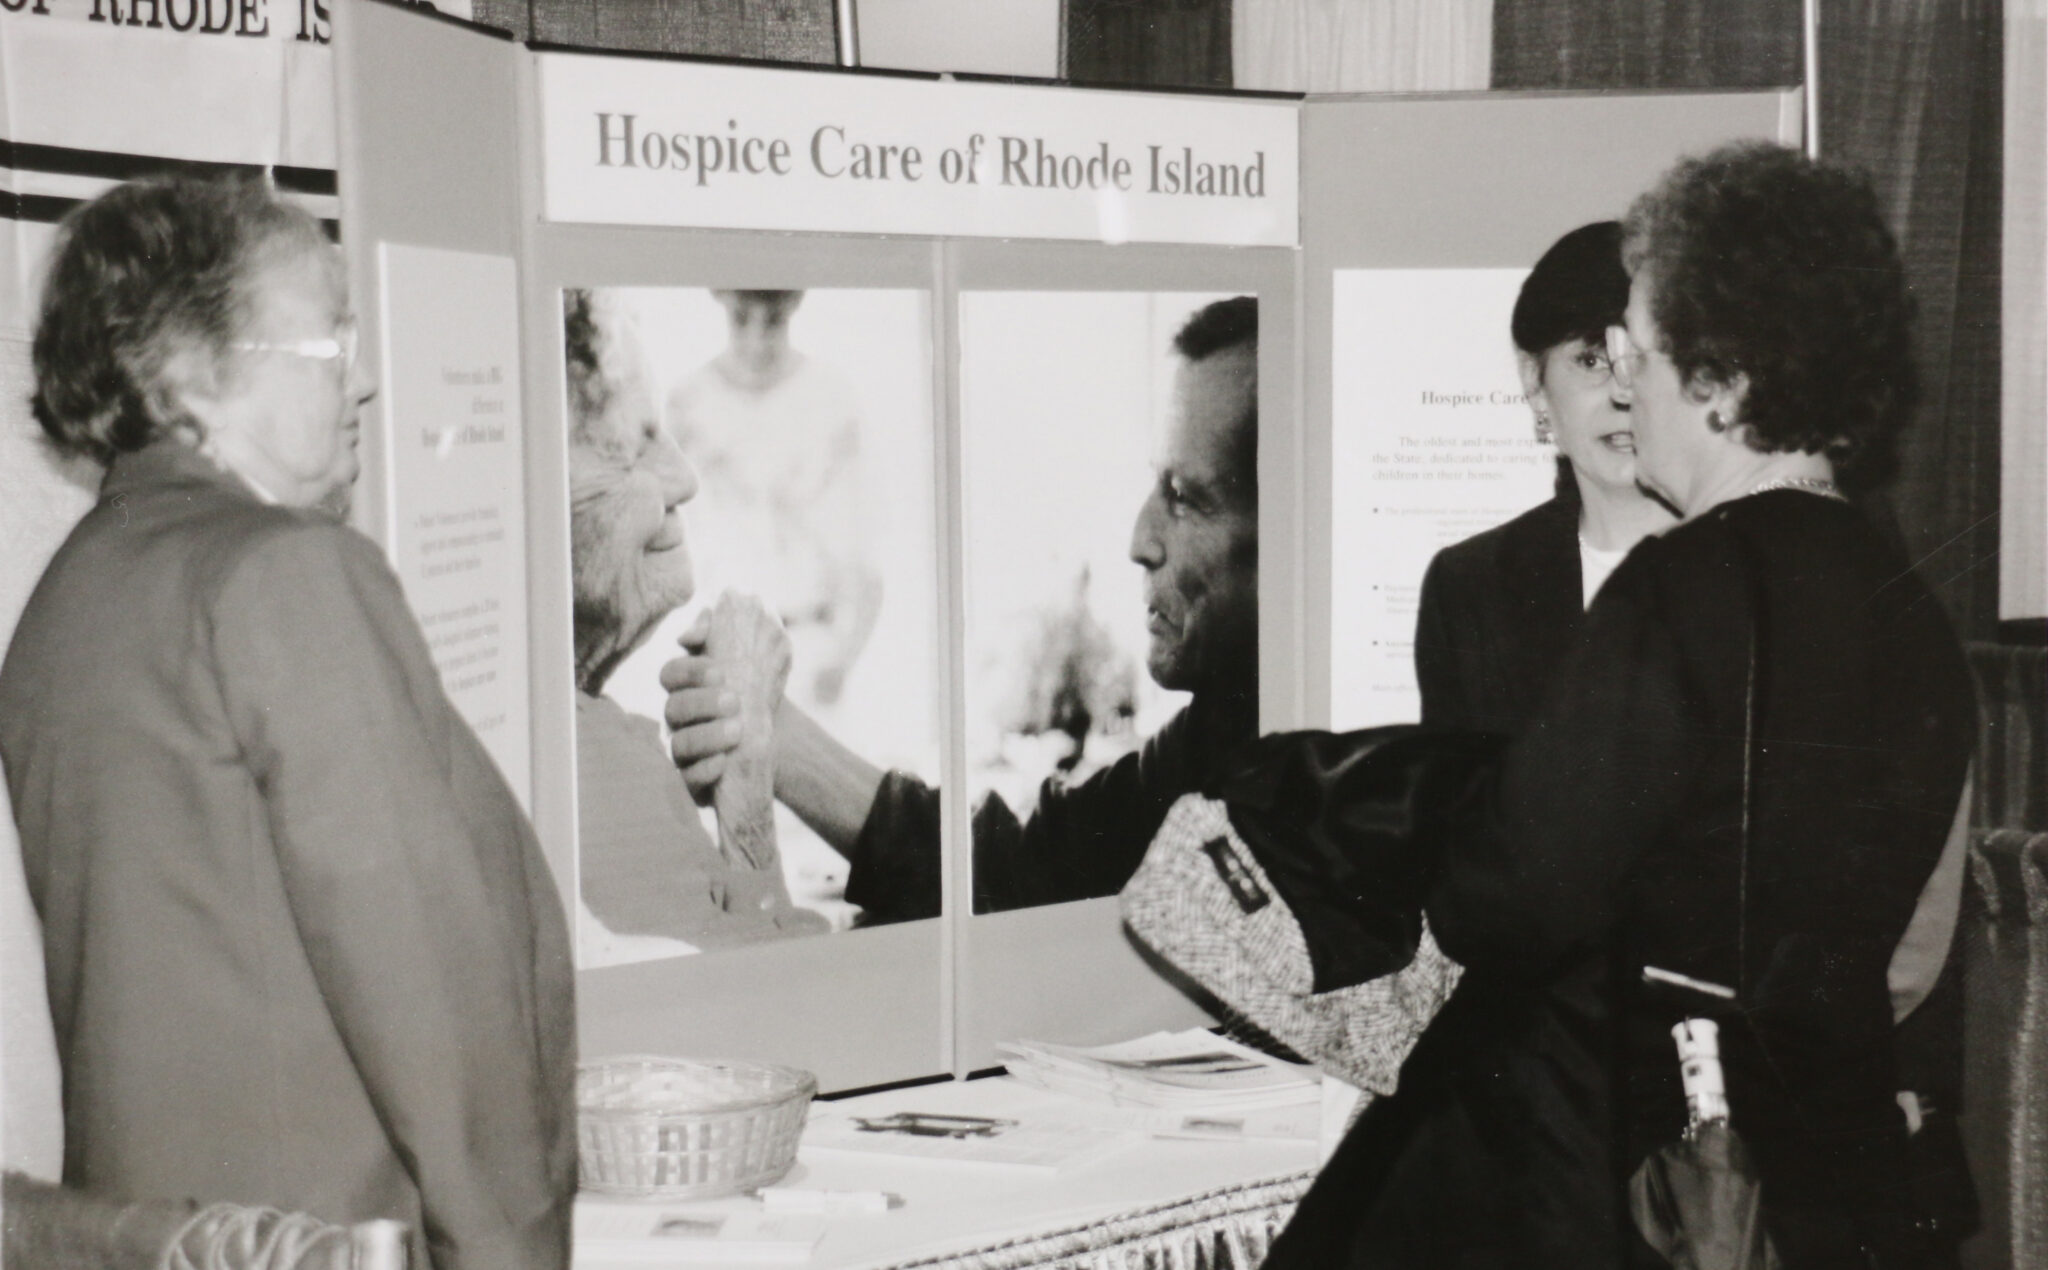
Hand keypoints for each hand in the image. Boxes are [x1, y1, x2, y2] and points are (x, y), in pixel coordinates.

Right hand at [702, 594, 788, 876]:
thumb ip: (725, 633)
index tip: (720, 670)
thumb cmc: (750, 688)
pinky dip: (705, 771)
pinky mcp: (694, 779)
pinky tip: (724, 763)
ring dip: (707, 736)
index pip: (672, 673)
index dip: (692, 671)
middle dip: (702, 702)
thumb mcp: (747, 656)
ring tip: (738, 730)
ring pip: (679, 745)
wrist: (764, 738)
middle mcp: (679, 716)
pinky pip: (687, 780)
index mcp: (687, 685)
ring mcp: (684, 748)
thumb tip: (695, 630)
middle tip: (734, 699)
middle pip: (674, 708)